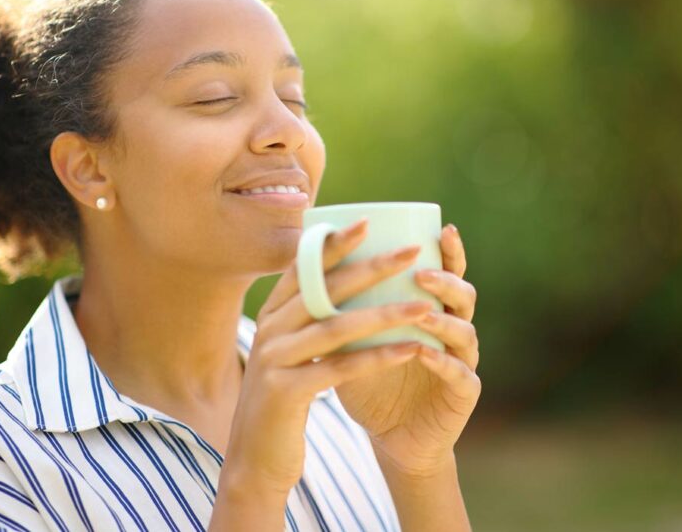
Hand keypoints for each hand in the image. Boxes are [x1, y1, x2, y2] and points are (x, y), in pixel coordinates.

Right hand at [218, 218, 437, 500]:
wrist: (256, 460)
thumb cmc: (285, 399)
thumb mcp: (290, 351)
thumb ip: (308, 317)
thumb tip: (342, 276)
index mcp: (270, 315)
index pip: (302, 268)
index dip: (333, 243)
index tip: (368, 222)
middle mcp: (268, 330)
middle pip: (324, 290)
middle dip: (371, 268)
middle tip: (411, 252)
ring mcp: (273, 360)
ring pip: (337, 327)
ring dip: (385, 313)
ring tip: (424, 304)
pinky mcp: (286, 393)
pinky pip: (341, 368)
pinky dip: (378, 357)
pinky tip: (411, 349)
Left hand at [334, 223, 480, 477]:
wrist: (387, 436)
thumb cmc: (369, 379)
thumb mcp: (354, 337)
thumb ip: (344, 304)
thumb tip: (308, 258)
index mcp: (432, 309)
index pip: (446, 272)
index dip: (449, 251)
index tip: (441, 227)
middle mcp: (452, 331)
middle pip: (463, 295)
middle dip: (446, 280)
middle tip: (421, 271)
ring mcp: (463, 362)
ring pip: (465, 332)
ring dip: (444, 320)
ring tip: (422, 311)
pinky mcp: (463, 395)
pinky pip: (461, 374)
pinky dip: (444, 362)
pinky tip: (424, 352)